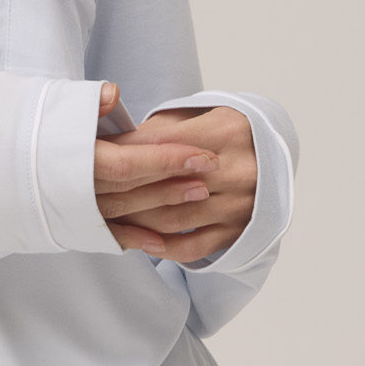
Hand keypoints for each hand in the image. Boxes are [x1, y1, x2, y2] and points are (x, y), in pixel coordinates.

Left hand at [93, 88, 257, 259]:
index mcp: (226, 130)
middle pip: (166, 186)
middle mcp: (238, 168)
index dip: (126, 154)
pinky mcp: (240, 229)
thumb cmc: (222, 130)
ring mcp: (241, 202)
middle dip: (124, 192)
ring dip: (137, 222)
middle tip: (93, 195)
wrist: (272, 151)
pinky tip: (145, 244)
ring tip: (111, 219)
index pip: (162, 146)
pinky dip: (165, 249)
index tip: (97, 159)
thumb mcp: (196, 116)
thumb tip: (115, 147)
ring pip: (174, 219)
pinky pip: (195, 247)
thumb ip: (160, 131)